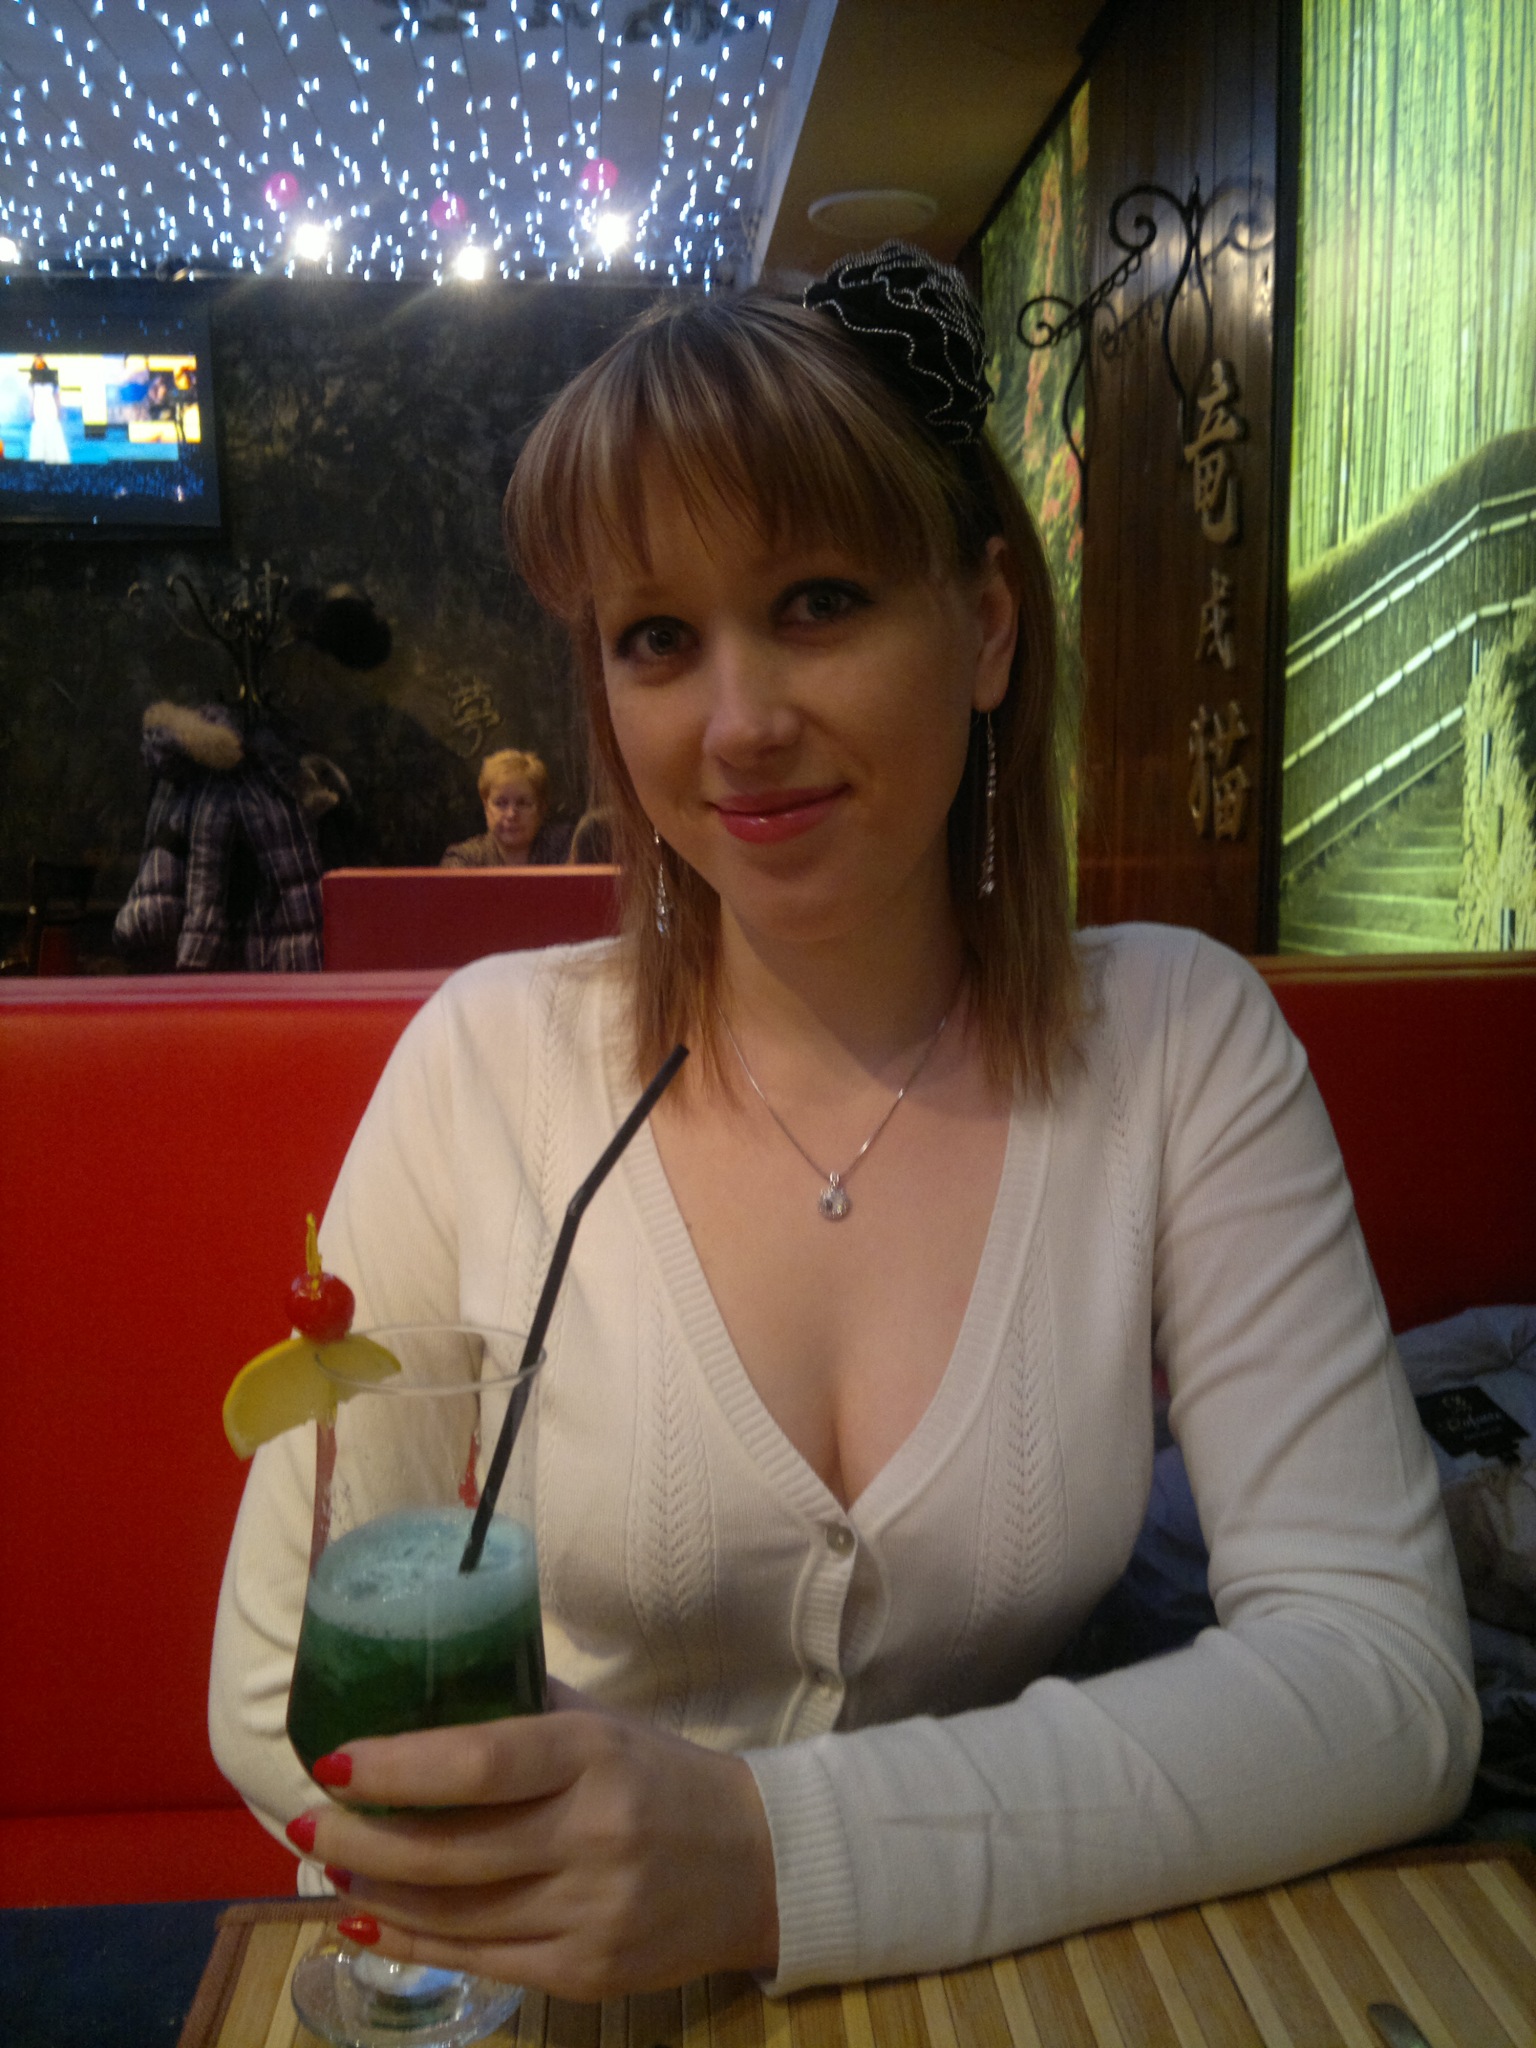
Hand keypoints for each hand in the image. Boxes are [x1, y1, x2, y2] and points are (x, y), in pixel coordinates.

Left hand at [289, 1681, 780, 1998]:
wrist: (759, 1862)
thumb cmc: (663, 1776)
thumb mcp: (604, 1725)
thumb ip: (522, 1711)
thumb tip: (422, 1685)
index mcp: (595, 1755)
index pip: (481, 1762)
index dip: (397, 1767)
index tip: (332, 1762)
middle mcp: (593, 1835)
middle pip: (450, 1851)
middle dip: (360, 1840)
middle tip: (304, 1824)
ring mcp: (591, 1912)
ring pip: (455, 1913)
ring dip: (375, 1893)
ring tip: (329, 1867)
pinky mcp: (588, 1973)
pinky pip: (479, 1960)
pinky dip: (413, 1943)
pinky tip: (369, 1923)